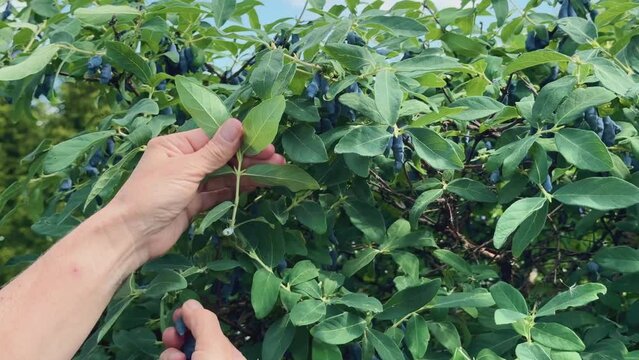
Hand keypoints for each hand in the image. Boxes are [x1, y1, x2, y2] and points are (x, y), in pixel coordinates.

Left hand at [108, 119, 284, 264]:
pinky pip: (217, 193)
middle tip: (277, 158)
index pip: (212, 136)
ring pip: (222, 175)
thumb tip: (237, 125)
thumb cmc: (152, 195)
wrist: (132, 236)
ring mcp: (187, 184)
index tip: (264, 140)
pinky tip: (254, 185)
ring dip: (245, 174)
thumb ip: (215, 150)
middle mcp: (182, 161)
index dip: (239, 138)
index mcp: (175, 145)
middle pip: (221, 156)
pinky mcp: (192, 204)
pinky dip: (234, 190)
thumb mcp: (186, 169)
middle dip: (248, 157)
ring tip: (273, 172)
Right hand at [161, 300, 244, 359]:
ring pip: (174, 354)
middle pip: (186, 340)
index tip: (178, 317)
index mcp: (226, 351)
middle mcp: (209, 359)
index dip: (189, 320)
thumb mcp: (215, 344)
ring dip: (169, 353)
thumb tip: (189, 303)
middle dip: (175, 336)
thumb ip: (203, 322)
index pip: (205, 329)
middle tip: (173, 338)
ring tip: (177, 359)